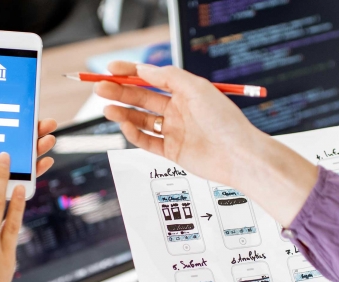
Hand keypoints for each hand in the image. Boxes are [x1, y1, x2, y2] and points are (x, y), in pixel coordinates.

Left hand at [0, 81, 56, 239]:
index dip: (14, 115)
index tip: (29, 106)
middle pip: (12, 140)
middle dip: (32, 131)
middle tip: (46, 123)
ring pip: (19, 159)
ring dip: (37, 149)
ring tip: (48, 140)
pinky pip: (16, 182)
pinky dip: (33, 173)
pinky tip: (43, 163)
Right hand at [95, 61, 317, 225]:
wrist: (238, 155)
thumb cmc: (224, 120)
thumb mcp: (197, 88)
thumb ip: (168, 77)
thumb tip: (143, 69)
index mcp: (185, 91)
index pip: (151, 78)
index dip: (129, 73)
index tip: (111, 69)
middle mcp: (178, 110)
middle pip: (141, 98)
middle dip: (119, 92)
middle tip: (99, 88)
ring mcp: (174, 130)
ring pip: (141, 119)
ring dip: (122, 112)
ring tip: (107, 108)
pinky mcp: (172, 151)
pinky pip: (146, 140)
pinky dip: (133, 133)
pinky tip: (124, 125)